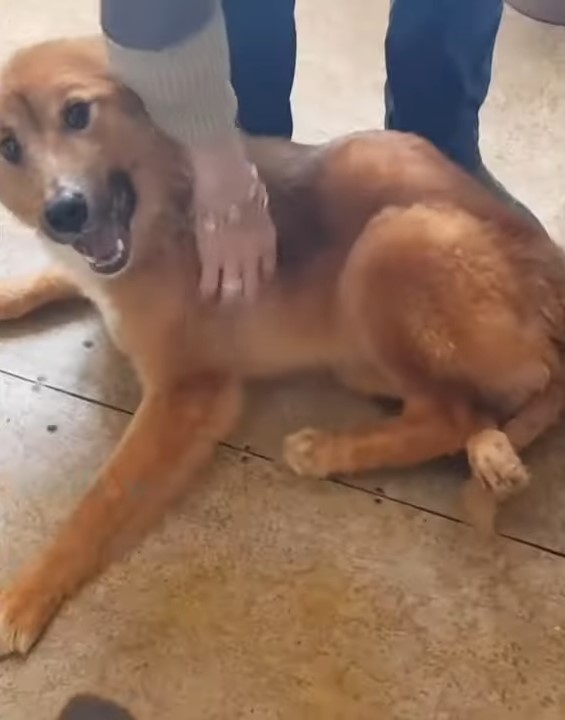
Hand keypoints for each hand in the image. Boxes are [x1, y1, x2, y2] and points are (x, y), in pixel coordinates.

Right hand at [191, 132, 276, 301]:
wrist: (226, 179)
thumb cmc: (241, 179)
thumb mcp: (257, 197)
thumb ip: (257, 206)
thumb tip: (257, 196)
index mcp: (267, 240)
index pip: (268, 269)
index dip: (263, 281)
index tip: (258, 287)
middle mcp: (253, 254)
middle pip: (253, 286)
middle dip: (248, 297)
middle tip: (242, 308)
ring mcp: (232, 258)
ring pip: (233, 288)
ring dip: (229, 299)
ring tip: (225, 308)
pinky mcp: (211, 256)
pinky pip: (210, 281)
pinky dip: (208, 290)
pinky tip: (205, 297)